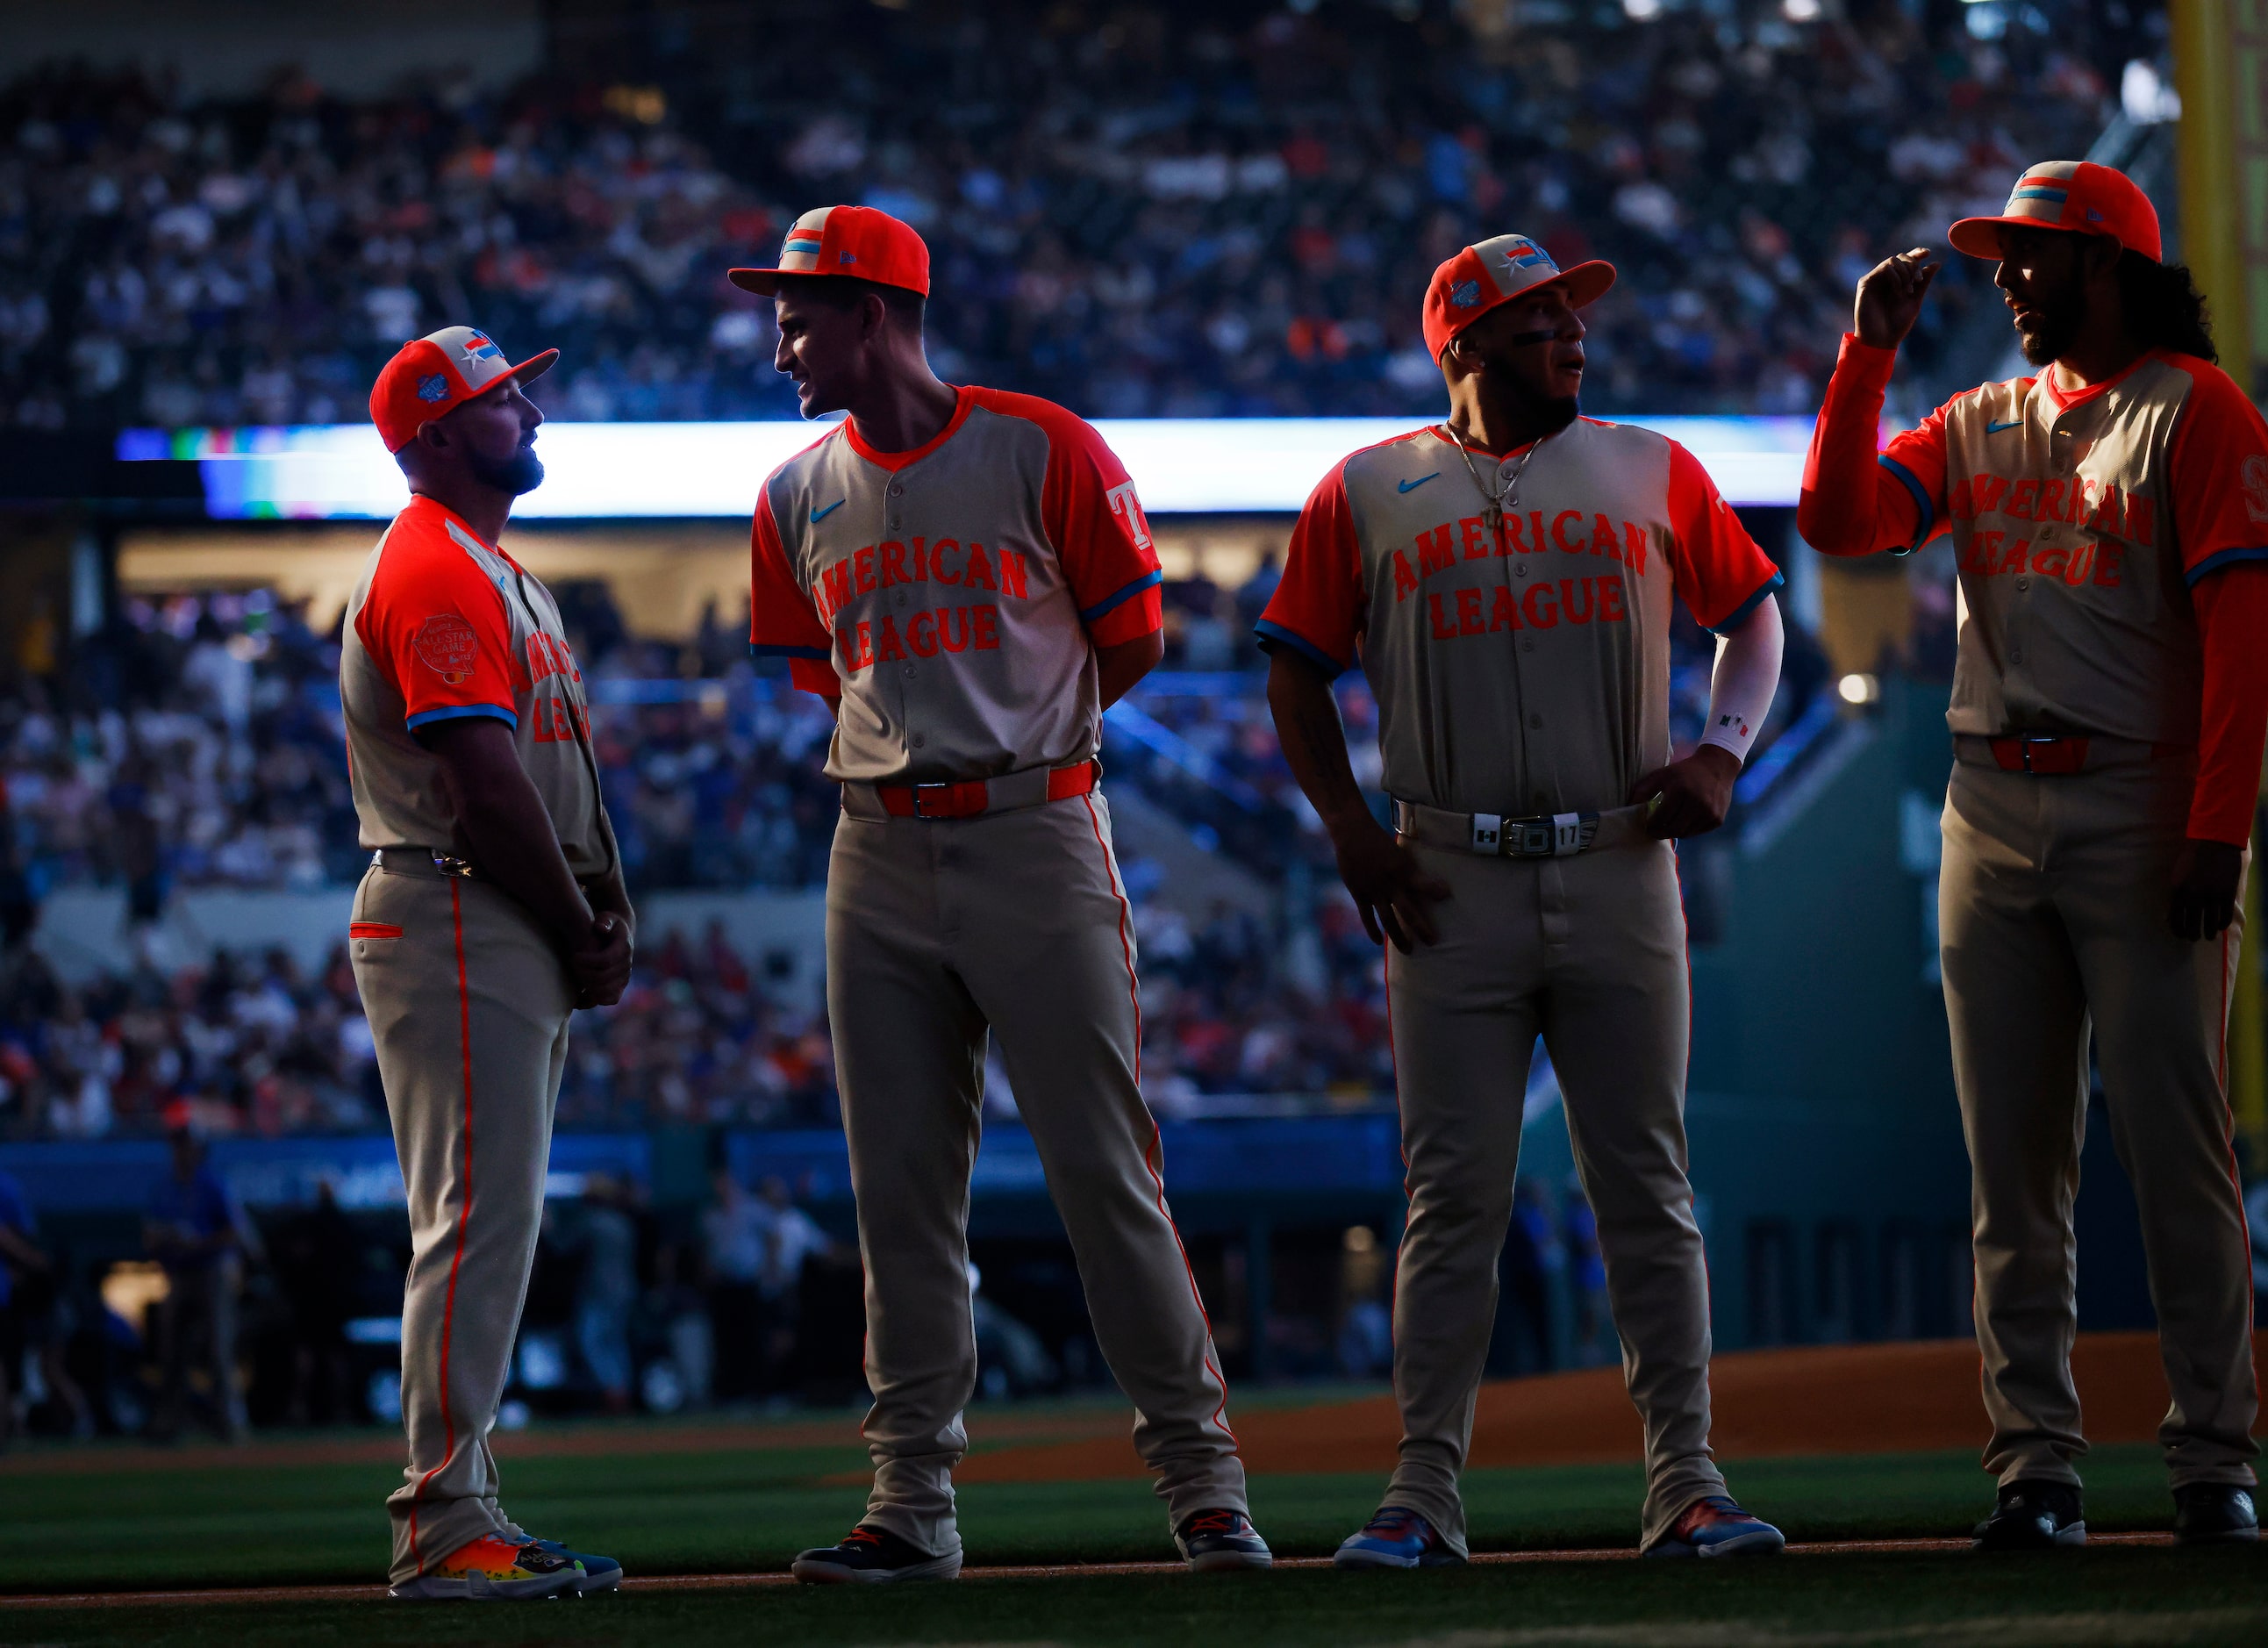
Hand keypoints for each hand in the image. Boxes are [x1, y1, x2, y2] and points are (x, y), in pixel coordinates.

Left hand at [569, 910, 633, 1007]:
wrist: (620, 937)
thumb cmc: (608, 925)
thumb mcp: (607, 918)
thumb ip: (604, 920)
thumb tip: (600, 927)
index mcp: (624, 948)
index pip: (606, 960)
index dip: (588, 961)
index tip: (574, 957)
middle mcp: (627, 966)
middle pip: (604, 979)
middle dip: (583, 975)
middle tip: (571, 966)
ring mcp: (624, 978)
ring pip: (607, 993)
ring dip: (587, 988)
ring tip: (575, 978)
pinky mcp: (620, 987)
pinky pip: (610, 1000)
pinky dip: (594, 1000)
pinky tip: (579, 995)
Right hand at [1330, 818, 1450, 952]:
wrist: (1352, 834)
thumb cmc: (1378, 840)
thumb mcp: (1399, 851)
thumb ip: (1407, 868)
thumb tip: (1419, 879)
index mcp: (1403, 870)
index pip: (1423, 883)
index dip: (1434, 890)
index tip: (1446, 895)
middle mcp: (1391, 883)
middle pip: (1408, 911)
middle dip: (1421, 928)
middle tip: (1432, 942)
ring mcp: (1374, 891)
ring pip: (1388, 919)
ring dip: (1398, 937)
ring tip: (1408, 950)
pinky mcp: (1359, 893)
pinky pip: (1367, 916)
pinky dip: (1372, 930)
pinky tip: (1379, 942)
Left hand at [1629, 745, 1740, 838]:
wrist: (1716, 767)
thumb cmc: (1683, 772)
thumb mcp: (1661, 775)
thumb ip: (1643, 790)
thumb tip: (1628, 806)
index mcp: (1680, 790)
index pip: (1660, 818)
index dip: (1651, 825)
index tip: (1647, 825)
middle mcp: (1698, 802)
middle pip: (1673, 829)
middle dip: (1660, 833)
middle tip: (1654, 831)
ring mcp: (1710, 812)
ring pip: (1685, 834)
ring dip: (1673, 832)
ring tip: (1668, 825)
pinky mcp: (1717, 819)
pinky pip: (1696, 832)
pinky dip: (1687, 830)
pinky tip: (1683, 821)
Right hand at [1854, 247, 1940, 349]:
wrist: (1881, 339)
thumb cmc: (1897, 324)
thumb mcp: (1915, 300)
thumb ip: (1924, 282)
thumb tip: (1937, 263)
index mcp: (1898, 282)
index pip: (1907, 261)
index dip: (1917, 253)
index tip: (1928, 253)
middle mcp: (1886, 279)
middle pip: (1902, 257)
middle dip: (1913, 265)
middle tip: (1918, 280)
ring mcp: (1875, 280)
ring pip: (1893, 260)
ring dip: (1905, 271)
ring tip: (1908, 290)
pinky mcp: (1865, 283)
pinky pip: (1884, 267)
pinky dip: (1895, 275)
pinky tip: (1898, 289)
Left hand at [2168, 839, 2242, 941]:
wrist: (2214, 842)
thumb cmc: (2192, 857)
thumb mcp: (2177, 875)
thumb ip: (2175, 894)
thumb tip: (2171, 914)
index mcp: (2178, 891)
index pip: (2175, 919)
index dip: (2177, 930)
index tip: (2179, 935)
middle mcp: (2194, 896)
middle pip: (2192, 924)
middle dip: (2192, 935)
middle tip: (2194, 938)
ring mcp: (2212, 896)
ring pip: (2209, 923)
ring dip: (2208, 933)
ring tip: (2208, 936)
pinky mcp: (2227, 894)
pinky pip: (2224, 916)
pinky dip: (2222, 924)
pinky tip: (2220, 927)